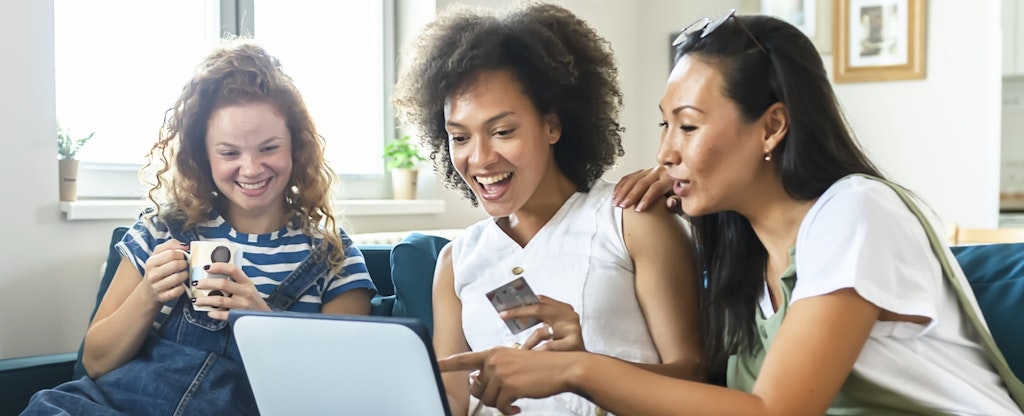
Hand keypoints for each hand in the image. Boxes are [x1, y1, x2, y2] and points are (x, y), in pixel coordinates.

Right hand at [142, 240, 190, 304]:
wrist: (148, 291)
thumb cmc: (157, 269)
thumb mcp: (159, 254)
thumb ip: (171, 245)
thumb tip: (185, 245)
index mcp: (151, 262)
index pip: (172, 253)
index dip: (181, 254)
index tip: (182, 256)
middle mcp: (152, 274)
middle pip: (176, 264)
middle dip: (184, 264)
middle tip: (184, 265)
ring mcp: (157, 287)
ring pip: (178, 278)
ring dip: (185, 275)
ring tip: (183, 274)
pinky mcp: (163, 297)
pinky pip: (179, 290)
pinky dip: (183, 287)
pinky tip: (180, 285)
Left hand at [191, 262, 269, 319]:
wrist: (264, 316)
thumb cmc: (253, 300)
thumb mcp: (248, 287)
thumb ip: (235, 281)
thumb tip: (214, 273)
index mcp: (246, 282)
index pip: (233, 269)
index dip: (219, 266)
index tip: (207, 266)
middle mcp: (245, 292)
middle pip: (223, 284)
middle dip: (206, 283)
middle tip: (196, 283)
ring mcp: (242, 305)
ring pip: (219, 300)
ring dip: (205, 300)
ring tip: (196, 300)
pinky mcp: (238, 316)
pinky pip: (223, 315)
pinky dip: (214, 314)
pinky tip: (209, 312)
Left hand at [440, 348, 576, 414]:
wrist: (563, 368)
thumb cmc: (540, 367)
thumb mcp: (513, 361)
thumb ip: (494, 369)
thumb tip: (476, 383)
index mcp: (492, 353)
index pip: (463, 359)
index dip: (446, 364)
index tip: (433, 365)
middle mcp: (493, 361)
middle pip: (477, 388)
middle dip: (488, 396)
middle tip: (504, 397)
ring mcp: (500, 373)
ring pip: (488, 399)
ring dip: (500, 405)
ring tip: (513, 402)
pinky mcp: (509, 386)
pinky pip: (501, 406)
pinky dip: (509, 411)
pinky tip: (518, 408)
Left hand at [500, 295, 584, 350]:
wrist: (584, 366)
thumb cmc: (564, 347)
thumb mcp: (554, 328)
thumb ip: (541, 320)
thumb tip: (515, 314)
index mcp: (565, 309)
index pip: (541, 300)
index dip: (523, 301)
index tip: (506, 304)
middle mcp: (570, 316)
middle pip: (539, 310)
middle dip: (518, 312)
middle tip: (503, 315)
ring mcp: (573, 329)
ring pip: (541, 332)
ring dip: (527, 342)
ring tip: (520, 351)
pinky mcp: (574, 344)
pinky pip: (548, 348)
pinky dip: (537, 353)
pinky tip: (532, 358)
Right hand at [611, 165, 676, 212]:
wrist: (681, 185)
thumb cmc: (681, 196)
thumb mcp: (683, 200)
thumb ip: (678, 202)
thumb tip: (671, 202)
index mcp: (670, 178)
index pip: (656, 188)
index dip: (647, 199)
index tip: (638, 210)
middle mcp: (659, 171)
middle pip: (642, 183)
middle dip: (631, 195)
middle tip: (623, 206)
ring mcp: (649, 171)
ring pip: (633, 179)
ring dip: (622, 191)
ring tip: (616, 203)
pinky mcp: (642, 172)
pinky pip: (628, 177)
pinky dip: (620, 186)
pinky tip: (615, 195)